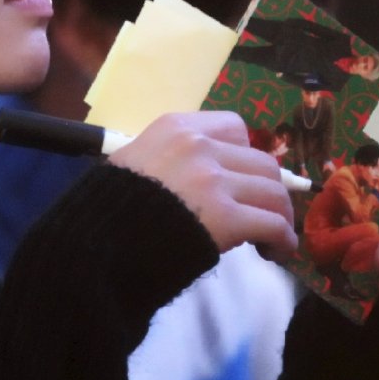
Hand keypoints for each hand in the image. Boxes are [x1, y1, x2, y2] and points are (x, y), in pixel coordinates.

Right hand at [108, 110, 297, 257]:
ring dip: (280, 216)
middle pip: (261, 162)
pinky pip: (273, 224)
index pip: (234, 128)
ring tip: (273, 238)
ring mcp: (213, 180)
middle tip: (262, 214)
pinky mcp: (226, 217)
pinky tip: (276, 251)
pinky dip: (282, 239)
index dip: (244, 156)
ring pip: (273, 192)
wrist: (96, 243)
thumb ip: (167, 159)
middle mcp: (199, 146)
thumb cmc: (107, 209)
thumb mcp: (132, 163)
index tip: (239, 179)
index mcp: (176, 128)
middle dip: (268, 190)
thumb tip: (197, 180)